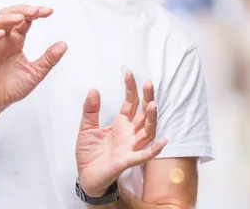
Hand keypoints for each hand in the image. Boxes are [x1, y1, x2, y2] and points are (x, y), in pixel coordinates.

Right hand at [0, 4, 66, 115]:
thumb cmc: (13, 86)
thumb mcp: (36, 73)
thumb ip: (49, 59)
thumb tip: (64, 44)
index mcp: (16, 41)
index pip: (24, 20)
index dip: (35, 13)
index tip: (49, 11)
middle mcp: (3, 41)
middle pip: (7, 15)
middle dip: (20, 9)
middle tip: (35, 11)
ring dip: (5, 18)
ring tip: (19, 18)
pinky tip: (1, 34)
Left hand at [75, 71, 166, 196]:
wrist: (86, 176)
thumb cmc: (89, 153)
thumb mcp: (86, 127)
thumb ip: (91, 110)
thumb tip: (93, 90)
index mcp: (121, 124)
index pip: (130, 103)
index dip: (131, 88)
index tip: (129, 73)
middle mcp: (129, 133)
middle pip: (142, 113)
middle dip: (147, 98)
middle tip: (149, 83)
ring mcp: (130, 147)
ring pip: (147, 131)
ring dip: (151, 119)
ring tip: (153, 105)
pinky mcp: (127, 161)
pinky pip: (143, 155)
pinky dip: (154, 149)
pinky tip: (163, 141)